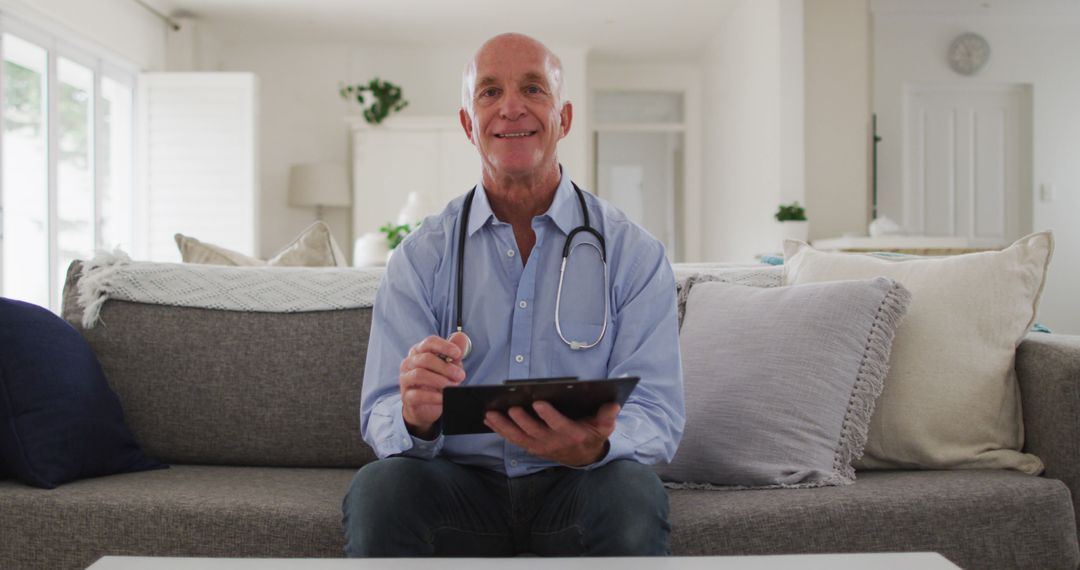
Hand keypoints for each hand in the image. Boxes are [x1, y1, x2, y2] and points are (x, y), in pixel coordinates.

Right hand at [399, 332, 469, 438]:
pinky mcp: (406, 396)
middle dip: (445, 367)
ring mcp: (405, 379)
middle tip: (460, 376)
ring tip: (453, 387)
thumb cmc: (437, 380)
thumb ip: (454, 353)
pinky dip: (432, 396)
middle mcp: (409, 363)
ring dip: (440, 381)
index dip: (444, 346)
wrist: (426, 406)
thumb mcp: (449, 366)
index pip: (429, 342)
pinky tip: (443, 397)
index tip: (458, 353)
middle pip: (425, 359)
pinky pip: (417, 395)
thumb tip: (461, 336)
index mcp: (419, 351)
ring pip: (419, 375)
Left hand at [484, 401, 618, 466]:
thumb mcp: (604, 427)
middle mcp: (553, 442)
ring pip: (519, 437)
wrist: (583, 456)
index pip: (559, 425)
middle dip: (521, 419)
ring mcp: (540, 446)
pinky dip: (500, 430)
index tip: (539, 402)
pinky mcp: (530, 447)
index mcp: (572, 434)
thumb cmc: (592, 434)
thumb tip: (613, 405)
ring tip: (490, 413)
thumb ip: (608, 416)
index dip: (548, 415)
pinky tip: (488, 419)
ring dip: (503, 426)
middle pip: (534, 431)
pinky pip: (512, 439)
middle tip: (510, 407)